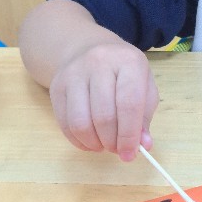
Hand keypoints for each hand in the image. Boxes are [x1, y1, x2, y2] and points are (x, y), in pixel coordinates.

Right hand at [48, 40, 159, 161]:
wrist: (86, 48)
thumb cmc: (122, 72)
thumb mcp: (144, 86)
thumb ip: (144, 116)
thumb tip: (143, 145)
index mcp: (129, 61)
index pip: (129, 104)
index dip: (130, 135)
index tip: (130, 154)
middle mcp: (99, 62)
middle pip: (104, 116)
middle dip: (112, 142)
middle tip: (118, 149)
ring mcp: (74, 73)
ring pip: (81, 123)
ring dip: (94, 143)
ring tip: (104, 144)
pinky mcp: (56, 86)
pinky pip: (65, 124)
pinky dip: (79, 141)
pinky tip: (90, 140)